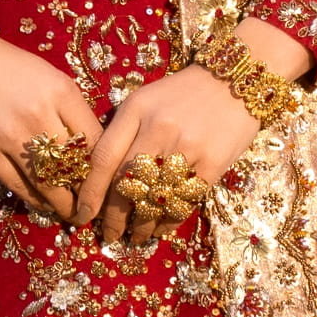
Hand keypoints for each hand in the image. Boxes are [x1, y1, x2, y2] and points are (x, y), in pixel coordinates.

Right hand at [0, 11, 100, 213]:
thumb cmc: (9, 66)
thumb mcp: (51, 76)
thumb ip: (72, 108)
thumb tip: (92, 148)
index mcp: (61, 92)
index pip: (95, 140)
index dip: (105, 168)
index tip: (108, 182)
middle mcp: (38, 115)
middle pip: (73, 166)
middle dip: (87, 192)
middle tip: (93, 207)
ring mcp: (9, 135)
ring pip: (46, 183)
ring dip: (63, 204)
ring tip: (72, 213)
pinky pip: (16, 186)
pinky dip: (33, 200)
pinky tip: (44, 204)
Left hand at [79, 17, 309, 247]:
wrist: (234, 80)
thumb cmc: (182, 93)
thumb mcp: (144, 100)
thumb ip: (121, 131)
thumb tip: (98, 177)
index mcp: (136, 110)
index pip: (103, 158)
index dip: (90, 193)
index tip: (82, 215)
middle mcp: (158, 128)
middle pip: (126, 184)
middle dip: (113, 218)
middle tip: (109, 235)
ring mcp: (188, 147)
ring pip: (154, 198)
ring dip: (141, 225)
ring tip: (136, 236)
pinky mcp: (214, 163)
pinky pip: (184, 201)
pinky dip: (169, 220)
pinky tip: (160, 227)